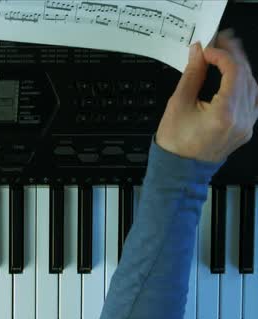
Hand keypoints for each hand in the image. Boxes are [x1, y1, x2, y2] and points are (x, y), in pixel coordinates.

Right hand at [157, 29, 257, 161]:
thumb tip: (198, 53)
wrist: (179, 168)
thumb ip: (192, 74)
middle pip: (247, 77)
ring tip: (227, 56)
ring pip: (253, 87)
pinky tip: (234, 77)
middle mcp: (242, 119)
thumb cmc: (175, 142)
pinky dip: (244, 85)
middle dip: (234, 56)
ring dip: (241, 69)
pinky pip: (252, 100)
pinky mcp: (246, 128)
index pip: (234, 72)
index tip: (207, 49)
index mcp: (225, 113)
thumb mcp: (178, 103)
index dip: (222, 55)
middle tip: (220, 42)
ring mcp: (247, 125)